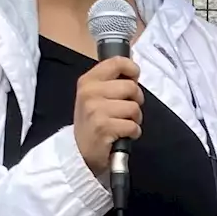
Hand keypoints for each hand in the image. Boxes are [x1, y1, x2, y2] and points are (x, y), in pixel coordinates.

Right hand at [73, 56, 142, 174]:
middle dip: (136, 100)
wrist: (80, 153)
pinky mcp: (103, 128)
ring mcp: (95, 110)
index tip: (133, 79)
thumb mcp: (95, 96)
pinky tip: (122, 135)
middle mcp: (89, 93)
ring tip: (122, 124)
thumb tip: (133, 70)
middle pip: (131, 86)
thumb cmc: (93, 122)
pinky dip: (133, 133)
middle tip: (126, 110)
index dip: (132, 70)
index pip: (117, 62)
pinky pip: (133, 125)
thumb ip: (111, 81)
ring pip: (134, 107)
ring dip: (135, 119)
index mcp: (88, 81)